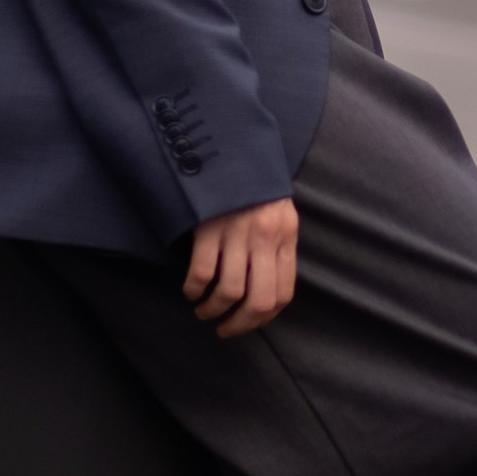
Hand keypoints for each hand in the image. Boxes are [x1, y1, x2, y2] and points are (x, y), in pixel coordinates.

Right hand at [183, 198, 297, 333]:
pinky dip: (194, 289)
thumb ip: (277, 247)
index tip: (249, 323)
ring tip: (204, 311)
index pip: (283, 292)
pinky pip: (201, 272)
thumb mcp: (278, 214)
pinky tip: (191, 291)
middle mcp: (264, 237)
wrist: (229, 146)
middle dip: (240, 324)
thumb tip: (266, 290)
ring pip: (228, 291)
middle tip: (225, 329)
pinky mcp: (208, 225)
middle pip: (258, 300)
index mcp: (285, 236)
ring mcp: (236, 231)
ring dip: (213, 310)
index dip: (265, 317)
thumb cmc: (254, 186)